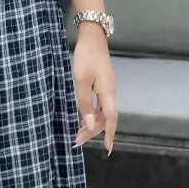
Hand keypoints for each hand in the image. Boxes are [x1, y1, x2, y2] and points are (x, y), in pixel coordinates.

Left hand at [72, 25, 117, 154]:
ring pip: (103, 112)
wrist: (92, 37)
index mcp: (108, 93)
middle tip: (77, 141)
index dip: (109, 135)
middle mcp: (111, 92)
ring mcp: (108, 87)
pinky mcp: (104, 83)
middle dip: (93, 132)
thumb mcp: (81, 82)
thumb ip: (85, 104)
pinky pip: (101, 104)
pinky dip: (93, 113)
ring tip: (78, 133)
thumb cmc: (85, 58)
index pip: (110, 120)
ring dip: (92, 123)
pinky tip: (84, 116)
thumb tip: (89, 124)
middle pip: (105, 118)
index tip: (107, 150)